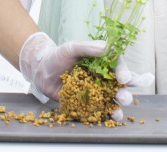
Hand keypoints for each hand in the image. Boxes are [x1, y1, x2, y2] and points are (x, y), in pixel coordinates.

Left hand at [18, 32, 142, 120]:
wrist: (41, 71)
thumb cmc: (58, 56)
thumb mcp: (71, 48)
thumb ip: (87, 47)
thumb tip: (106, 47)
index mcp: (102, 63)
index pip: (118, 67)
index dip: (124, 72)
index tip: (124, 78)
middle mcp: (102, 79)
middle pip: (120, 87)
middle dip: (125, 93)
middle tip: (123, 97)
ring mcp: (95, 93)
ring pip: (112, 102)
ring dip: (119, 108)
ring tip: (118, 111)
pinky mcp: (87, 105)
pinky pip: (98, 112)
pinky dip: (105, 117)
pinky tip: (109, 118)